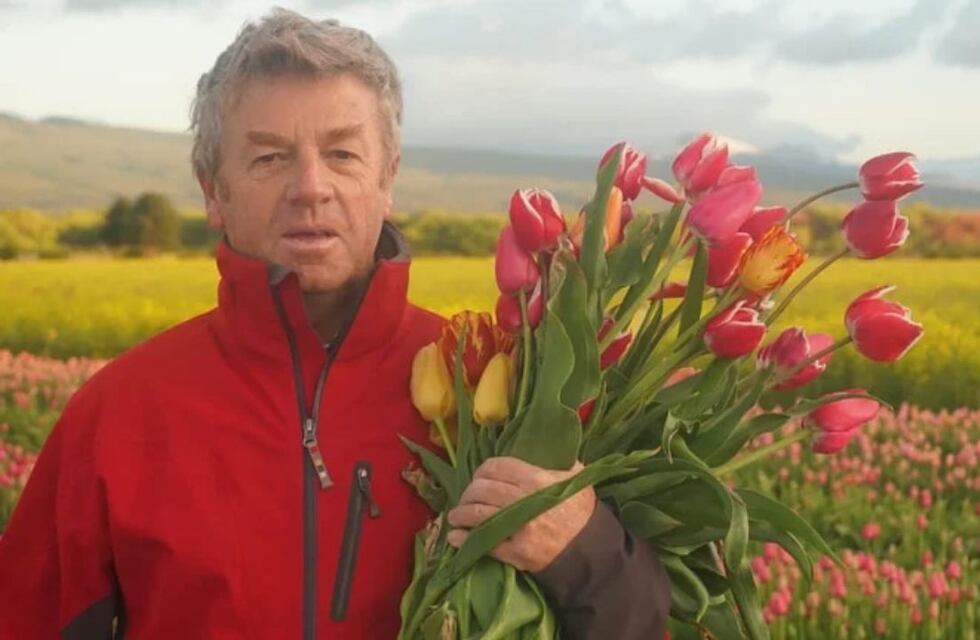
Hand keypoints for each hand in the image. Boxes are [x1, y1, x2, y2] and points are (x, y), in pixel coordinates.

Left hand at [446, 457, 595, 571]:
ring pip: (477, 514)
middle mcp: (522, 500)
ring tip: (454, 516)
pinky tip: (455, 536)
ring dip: (460, 514)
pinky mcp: (515, 552)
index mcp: (536, 479)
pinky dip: (464, 538)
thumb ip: (559, 460)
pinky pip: (483, 542)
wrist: (592, 550)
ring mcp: (517, 527)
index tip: (478, 477)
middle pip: (481, 489)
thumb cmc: (582, 511)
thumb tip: (544, 448)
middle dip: (468, 493)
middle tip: (465, 497)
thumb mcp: (577, 476)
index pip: (496, 467)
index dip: (482, 471)